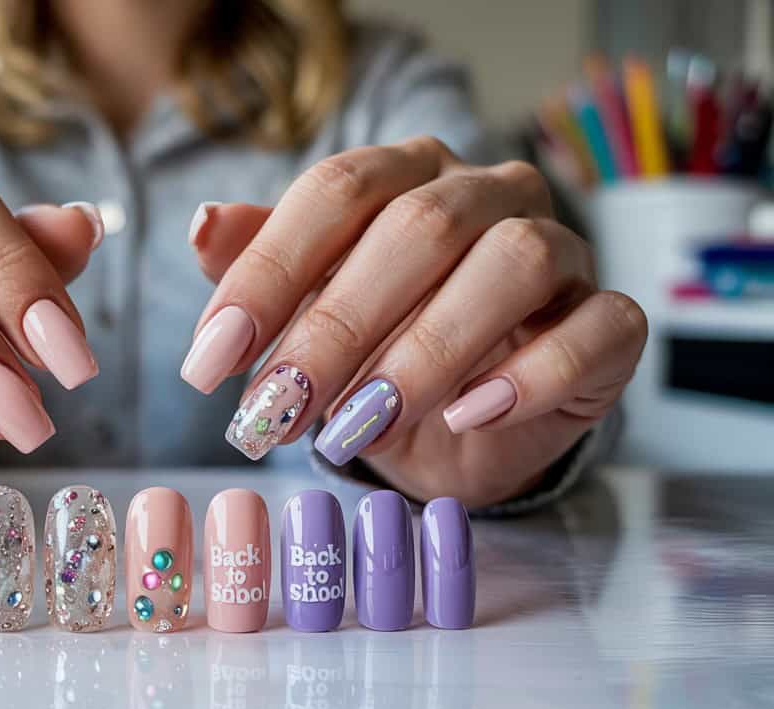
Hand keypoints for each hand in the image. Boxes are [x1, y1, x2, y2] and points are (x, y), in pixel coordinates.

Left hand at [181, 136, 646, 506]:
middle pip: (419, 227)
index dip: (268, 273)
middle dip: (335, 326)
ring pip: (512, 262)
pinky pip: (595, 327)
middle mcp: (488, 193)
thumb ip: (257, 266)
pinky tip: (466, 415)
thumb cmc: (372, 352)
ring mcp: (560, 250)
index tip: (209, 362)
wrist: (455, 430)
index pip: (337, 191)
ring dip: (425, 352)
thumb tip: (204, 225)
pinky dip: (530, 373)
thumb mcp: (303, 313)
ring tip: (358, 426)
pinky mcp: (608, 322)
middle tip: (276, 409)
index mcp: (406, 174)